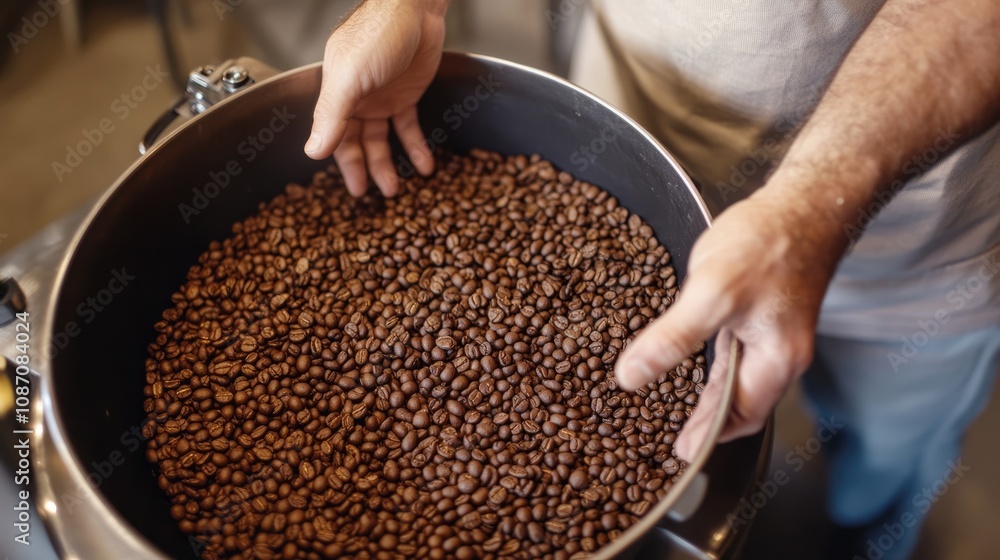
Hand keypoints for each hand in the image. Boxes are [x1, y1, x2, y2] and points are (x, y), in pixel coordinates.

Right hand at [305, 0, 448, 196]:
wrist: (416, 8)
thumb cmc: (379, 33)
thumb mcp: (351, 77)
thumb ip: (332, 115)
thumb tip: (313, 152)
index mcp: (336, 93)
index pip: (335, 137)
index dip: (345, 164)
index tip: (355, 189)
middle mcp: (357, 98)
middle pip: (358, 142)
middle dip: (367, 169)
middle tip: (377, 196)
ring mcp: (381, 97)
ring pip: (382, 139)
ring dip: (390, 164)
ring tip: (398, 188)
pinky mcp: (406, 94)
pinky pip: (408, 127)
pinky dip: (415, 147)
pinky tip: (424, 165)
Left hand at [614, 187, 847, 460]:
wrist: (805, 200)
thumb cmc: (769, 243)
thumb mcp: (711, 294)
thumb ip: (672, 339)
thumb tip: (631, 377)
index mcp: (775, 361)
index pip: (740, 416)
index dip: (708, 435)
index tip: (680, 452)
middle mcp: (781, 354)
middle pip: (741, 402)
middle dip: (707, 421)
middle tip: (676, 438)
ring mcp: (775, 331)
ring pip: (738, 376)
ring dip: (710, 394)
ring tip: (679, 409)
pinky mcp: (765, 310)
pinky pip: (737, 349)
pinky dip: (715, 364)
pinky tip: (695, 359)